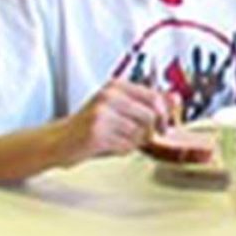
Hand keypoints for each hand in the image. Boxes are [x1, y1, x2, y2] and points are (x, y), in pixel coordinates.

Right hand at [55, 79, 173, 167]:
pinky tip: (110, 146)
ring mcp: (101, 114)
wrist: (58, 141)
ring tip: (119, 140)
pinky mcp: (95, 133)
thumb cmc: (93, 125)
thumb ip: (148, 102)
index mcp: (116, 86)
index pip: (155, 97)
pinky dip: (124, 149)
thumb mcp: (121, 108)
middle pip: (150, 116)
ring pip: (139, 132)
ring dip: (135, 141)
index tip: (164, 126)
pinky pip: (126, 145)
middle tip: (140, 137)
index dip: (164, 115)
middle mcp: (109, 96)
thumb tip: (176, 98)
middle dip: (150, 131)